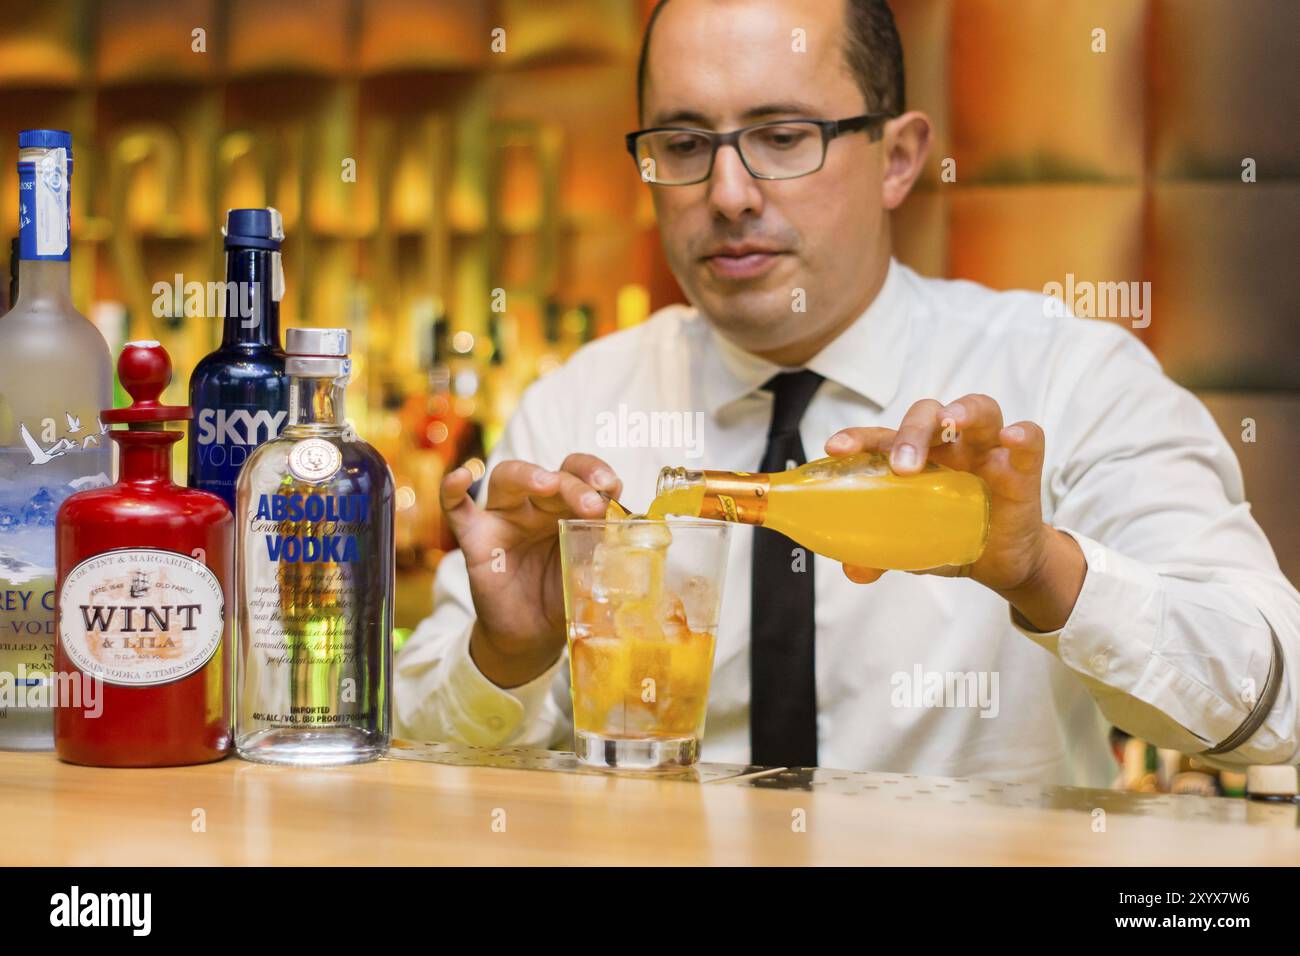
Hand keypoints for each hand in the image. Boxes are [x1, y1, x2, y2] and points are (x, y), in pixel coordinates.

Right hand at [441, 453, 620, 686]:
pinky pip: (457, 508)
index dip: (596, 473)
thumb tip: (627, 548)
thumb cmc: (563, 596)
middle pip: (552, 476)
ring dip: (528, 475)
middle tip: (592, 506)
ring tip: (547, 485)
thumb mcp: (590, 575)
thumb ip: (603, 557)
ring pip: (508, 479)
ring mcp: (505, 518)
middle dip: (574, 485)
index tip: (612, 486)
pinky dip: (453, 491)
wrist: (532, 636)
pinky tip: (459, 478)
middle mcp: (537, 505)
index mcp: (569, 507)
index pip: (582, 474)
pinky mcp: (476, 538)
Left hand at [824, 394, 1084, 630]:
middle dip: (911, 431)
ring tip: (952, 422)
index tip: (836, 449)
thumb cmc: (950, 536)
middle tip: (902, 465)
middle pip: (928, 415)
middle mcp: (949, 445)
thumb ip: (881, 554)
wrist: (1000, 560)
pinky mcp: (1022, 470)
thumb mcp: (912, 547)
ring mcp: (987, 452)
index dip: (859, 438)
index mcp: (914, 457)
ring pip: (979, 410)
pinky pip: (1030, 441)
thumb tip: (854, 571)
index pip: (882, 437)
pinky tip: (1012, 437)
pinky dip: (1023, 435)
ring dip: (963, 412)